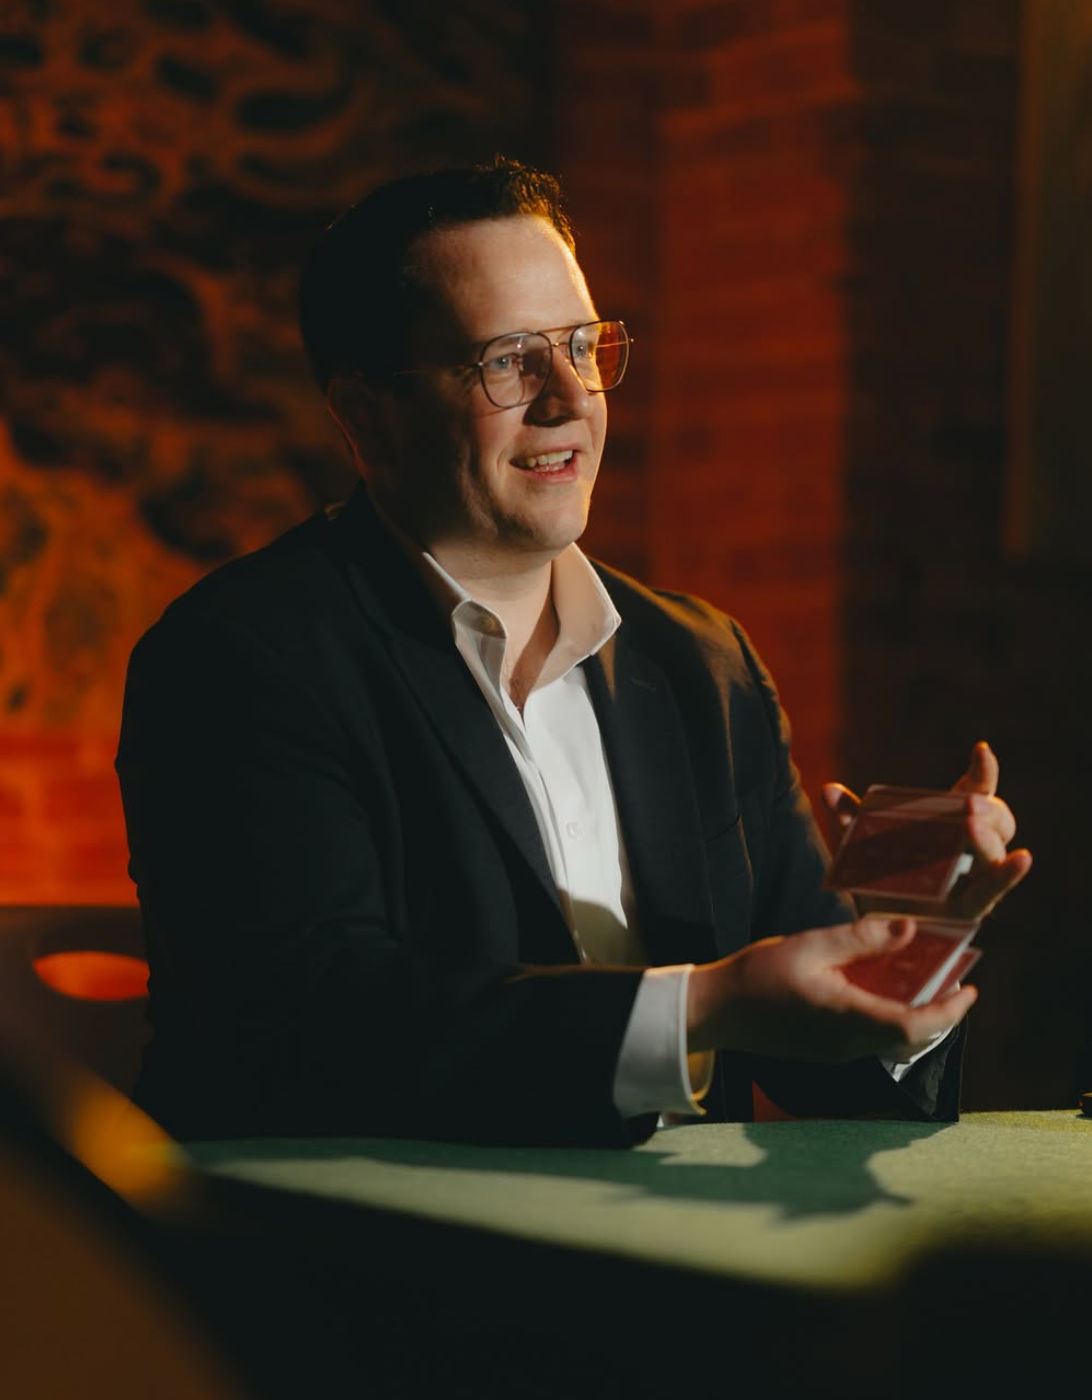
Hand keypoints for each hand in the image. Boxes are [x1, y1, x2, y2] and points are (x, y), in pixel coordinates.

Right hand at [687, 917, 975, 1061]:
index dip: (949, 1012)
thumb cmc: (758, 975)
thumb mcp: (811, 944)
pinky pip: (871, 1041)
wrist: (716, 1011)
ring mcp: (835, 1053)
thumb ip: (861, 939)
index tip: (970, 990)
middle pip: (911, 1039)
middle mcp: (847, 1044)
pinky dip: (890, 1020)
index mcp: (847, 1018)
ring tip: (926, 985)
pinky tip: (883, 992)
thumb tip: (910, 929)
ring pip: (892, 1042)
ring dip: (916, 1018)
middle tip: (955, 985)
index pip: (914, 1026)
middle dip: (940, 1016)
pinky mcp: (824, 1051)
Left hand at [821, 741, 1031, 922]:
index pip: (974, 792)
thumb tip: (829, 789)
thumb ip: (848, 819)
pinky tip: (1022, 860)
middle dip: (987, 808)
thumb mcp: (861, 845)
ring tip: (971, 827)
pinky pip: (992, 891)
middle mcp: (969, 848)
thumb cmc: (877, 880)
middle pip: (996, 818)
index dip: (982, 772)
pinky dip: (1008, 875)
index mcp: (950, 823)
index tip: (981, 750)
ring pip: (995, 851)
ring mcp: (974, 878)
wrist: (875, 930)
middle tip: (968, 806)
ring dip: (987, 837)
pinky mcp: (970, 908)